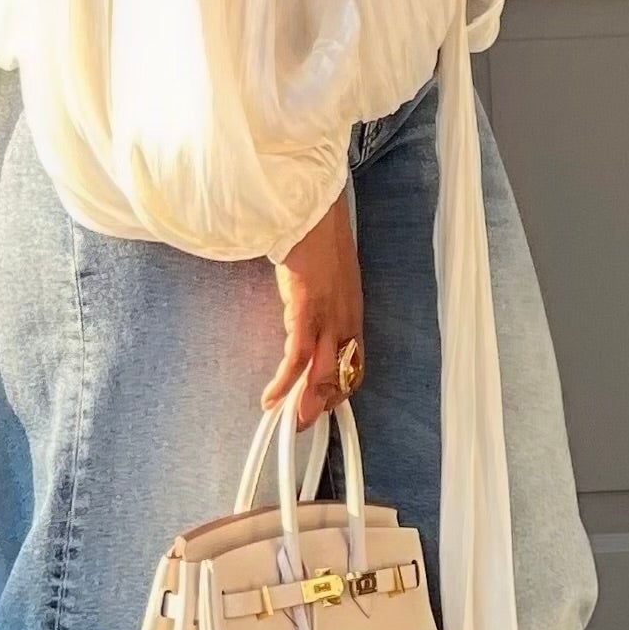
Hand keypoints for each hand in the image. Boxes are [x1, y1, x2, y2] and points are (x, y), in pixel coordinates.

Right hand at [265, 192, 362, 425]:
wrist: (312, 206)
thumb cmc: (315, 233)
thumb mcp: (326, 271)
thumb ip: (322, 293)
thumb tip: (306, 306)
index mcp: (352, 308)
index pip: (356, 361)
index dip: (342, 388)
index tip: (324, 404)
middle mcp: (346, 315)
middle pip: (343, 373)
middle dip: (323, 404)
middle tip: (302, 424)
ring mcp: (329, 313)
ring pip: (324, 371)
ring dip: (304, 401)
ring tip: (285, 419)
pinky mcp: (307, 307)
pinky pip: (298, 355)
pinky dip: (285, 381)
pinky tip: (272, 396)